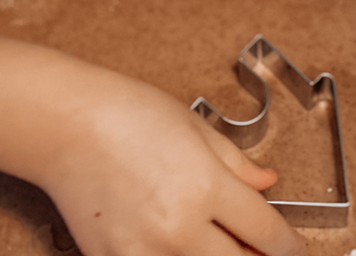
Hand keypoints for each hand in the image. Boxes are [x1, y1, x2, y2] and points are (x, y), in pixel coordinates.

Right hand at [42, 72, 301, 255]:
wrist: (63, 123)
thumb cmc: (125, 112)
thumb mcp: (192, 125)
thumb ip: (235, 162)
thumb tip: (268, 185)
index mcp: (205, 184)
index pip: (267, 234)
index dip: (289, 247)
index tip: (292, 249)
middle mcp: (180, 226)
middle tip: (252, 248)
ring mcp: (146, 252)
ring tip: (210, 243)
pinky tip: (172, 245)